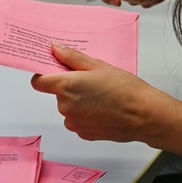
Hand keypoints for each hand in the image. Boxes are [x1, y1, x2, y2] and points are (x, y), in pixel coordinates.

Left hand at [31, 42, 181, 141]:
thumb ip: (71, 57)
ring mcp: (73, 122)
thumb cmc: (124, 89)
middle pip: (57, 93)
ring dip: (78, 101)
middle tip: (90, 81)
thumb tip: (55, 48)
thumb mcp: (97, 65)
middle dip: (69, 87)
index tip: (54, 71)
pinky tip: (102, 109)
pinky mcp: (83, 133)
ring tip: (100, 96)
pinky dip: (86, 114)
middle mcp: (65, 106)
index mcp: (66, 86)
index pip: (38, 82)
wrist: (144, 115)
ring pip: (68, 107)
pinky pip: (77, 120)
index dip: (44, 75)